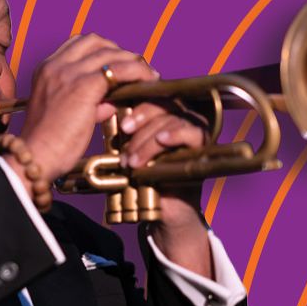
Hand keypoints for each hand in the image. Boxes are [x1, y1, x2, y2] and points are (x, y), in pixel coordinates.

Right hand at [16, 34, 158, 180]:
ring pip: (110, 53)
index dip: (103, 49)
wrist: (36, 157)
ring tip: (148, 75)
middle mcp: (55, 66)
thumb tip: (112, 99)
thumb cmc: (49, 144)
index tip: (118, 63)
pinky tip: (149, 81)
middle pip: (96, 42)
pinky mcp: (84, 87)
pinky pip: (119, 70)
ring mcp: (69, 74)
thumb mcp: (64, 114)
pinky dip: (138, 72)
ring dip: (132, 61)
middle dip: (119, 51)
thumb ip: (88, 101)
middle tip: (137, 67)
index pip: (79, 44)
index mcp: (46, 70)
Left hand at [120, 100, 212, 275]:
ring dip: (149, 139)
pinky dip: (175, 134)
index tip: (120, 120)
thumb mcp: (129, 152)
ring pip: (172, 119)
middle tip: (125, 134)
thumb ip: (122, 133)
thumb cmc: (145, 178)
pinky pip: (192, 132)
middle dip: (141, 119)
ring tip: (133, 160)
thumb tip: (103, 111)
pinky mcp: (203, 144)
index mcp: (161, 114)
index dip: (135, 103)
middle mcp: (179, 117)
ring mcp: (192, 129)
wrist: (165, 209)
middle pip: (163, 103)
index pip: (151, 96)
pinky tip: (163, 141)